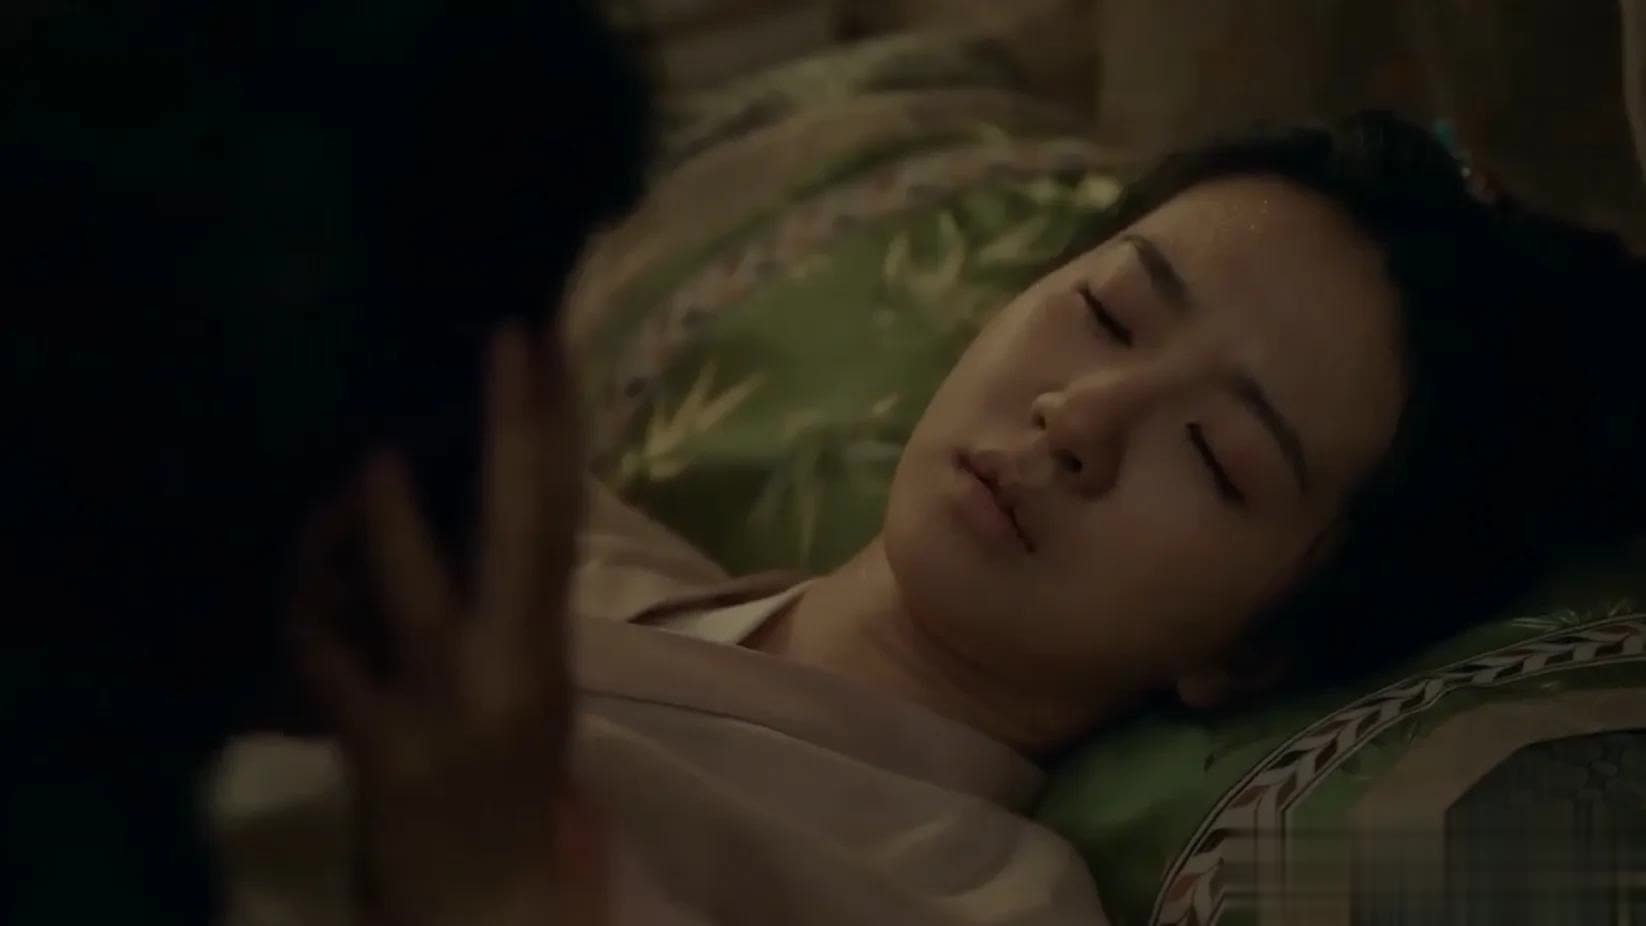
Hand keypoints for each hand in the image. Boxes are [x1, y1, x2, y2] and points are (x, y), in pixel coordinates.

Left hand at [294, 324, 603, 925]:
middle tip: (510, 344)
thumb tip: (486, 494)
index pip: (564, 522)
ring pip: (421, 596)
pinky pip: (332, 666)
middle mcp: (510, 667)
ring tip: (375, 465)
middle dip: (517, 435)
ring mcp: (444, 707)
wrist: (486, 897)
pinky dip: (310, 620)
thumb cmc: (511, 783)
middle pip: (524, 535)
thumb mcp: (529, 683)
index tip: (553, 349)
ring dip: (396, 525)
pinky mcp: (383, 749)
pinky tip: (299, 587)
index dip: (561, 433)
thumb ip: (512, 601)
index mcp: (547, 648)